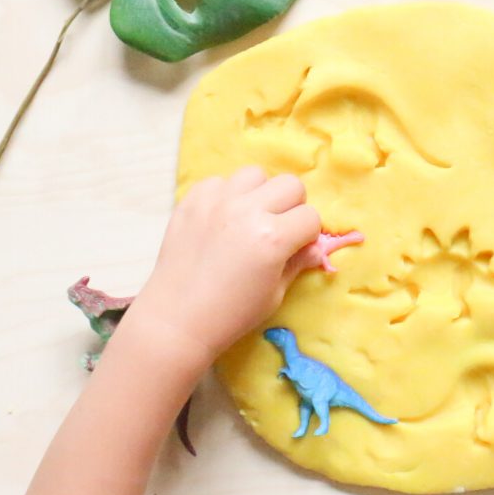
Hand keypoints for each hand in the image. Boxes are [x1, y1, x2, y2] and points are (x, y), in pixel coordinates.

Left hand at [130, 167, 320, 362]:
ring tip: (247, 218)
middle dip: (291, 207)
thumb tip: (316, 248)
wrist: (177, 319)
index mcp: (273, 238)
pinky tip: (219, 220)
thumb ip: (298, 263)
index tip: (296, 248)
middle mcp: (247, 211)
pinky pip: (219, 182)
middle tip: (276, 229)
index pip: (310, 217)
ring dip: (258, 194)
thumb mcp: (275, 294)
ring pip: (255, 175)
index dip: (308, 234)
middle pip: (290, 185)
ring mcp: (217, 202)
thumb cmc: (232, 314)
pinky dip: (225, 196)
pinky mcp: (192, 201)